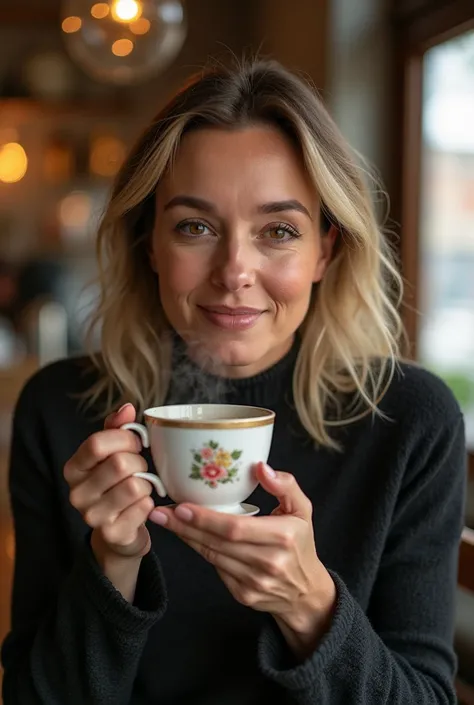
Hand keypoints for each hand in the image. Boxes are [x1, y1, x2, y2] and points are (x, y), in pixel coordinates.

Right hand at [64, 403, 153, 559]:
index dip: (125, 439)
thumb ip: (117, 429)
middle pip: (119, 463)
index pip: (97, 443)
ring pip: (134, 485)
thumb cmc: (115, 484)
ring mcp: (92, 517)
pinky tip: (142, 505)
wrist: (119, 531)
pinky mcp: (112, 534)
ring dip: (146, 483)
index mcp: (73, 468)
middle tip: (140, 468)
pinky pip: (144, 506)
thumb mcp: (112, 453)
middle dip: (139, 462)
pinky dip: (150, 502)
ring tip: (141, 486)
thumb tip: (127, 408)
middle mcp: (76, 494)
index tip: (136, 443)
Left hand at [149, 462, 335, 657]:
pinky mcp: (243, 595)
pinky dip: (201, 551)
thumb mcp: (303, 509)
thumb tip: (260, 467)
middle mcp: (268, 563)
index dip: (205, 518)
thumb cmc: (301, 543)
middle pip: (217, 543)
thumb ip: (285, 485)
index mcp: (282, 537)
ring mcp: (254, 583)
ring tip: (166, 521)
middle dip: (185, 527)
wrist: (306, 593)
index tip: (181, 506)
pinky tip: (188, 536)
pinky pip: (216, 568)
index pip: (235, 528)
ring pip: (212, 556)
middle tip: (161, 511)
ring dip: (187, 538)